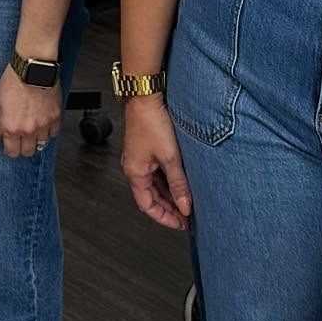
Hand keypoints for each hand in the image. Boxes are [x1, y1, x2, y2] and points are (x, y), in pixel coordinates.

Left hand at [0, 66, 61, 158]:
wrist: (33, 68)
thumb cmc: (14, 80)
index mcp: (11, 126)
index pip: (12, 152)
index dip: (10, 150)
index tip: (10, 146)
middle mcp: (27, 129)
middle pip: (27, 152)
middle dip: (23, 147)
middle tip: (21, 139)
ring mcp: (43, 125)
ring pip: (42, 144)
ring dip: (37, 139)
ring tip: (33, 129)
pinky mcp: (55, 117)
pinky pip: (54, 133)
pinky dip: (49, 130)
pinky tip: (44, 123)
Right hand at [121, 95, 192, 229]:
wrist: (145, 97)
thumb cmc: (151, 122)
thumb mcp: (170, 158)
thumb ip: (179, 184)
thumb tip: (185, 207)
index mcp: (134, 173)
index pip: (147, 206)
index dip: (164, 218)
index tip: (181, 223)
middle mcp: (133, 167)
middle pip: (150, 197)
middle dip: (169, 208)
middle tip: (188, 215)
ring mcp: (139, 158)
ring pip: (154, 185)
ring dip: (169, 194)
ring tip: (187, 200)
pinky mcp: (145, 149)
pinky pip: (156, 173)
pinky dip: (168, 181)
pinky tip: (181, 182)